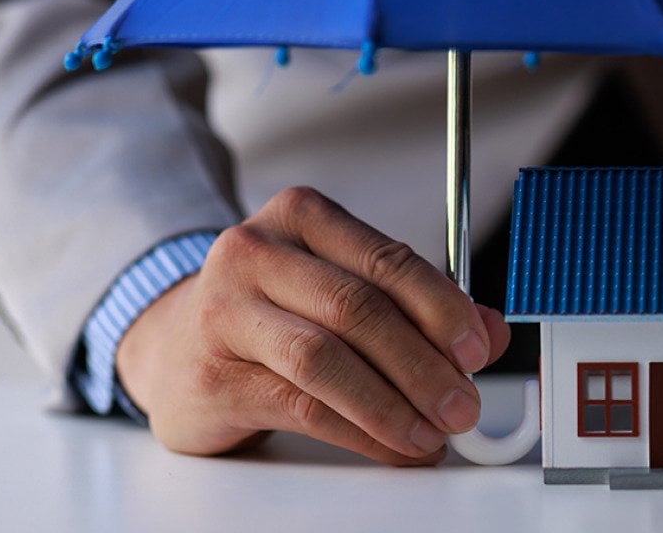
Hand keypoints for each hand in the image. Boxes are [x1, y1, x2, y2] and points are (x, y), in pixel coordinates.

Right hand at [115, 186, 510, 462]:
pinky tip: (390, 445)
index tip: (478, 348)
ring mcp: (225, 311)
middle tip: (462, 404)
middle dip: (424, 363)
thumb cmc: (271, 312)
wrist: (171, 346)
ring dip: (392, 403)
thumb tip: (492, 332)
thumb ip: (418, 307)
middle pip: (358, 308)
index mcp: (301, 216)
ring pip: (325, 358)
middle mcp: (255, 252)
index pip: (387, 259)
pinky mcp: (212, 374)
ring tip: (433, 433)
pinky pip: (299, 405)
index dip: (442, 308)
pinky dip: (357, 430)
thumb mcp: (342, 290)